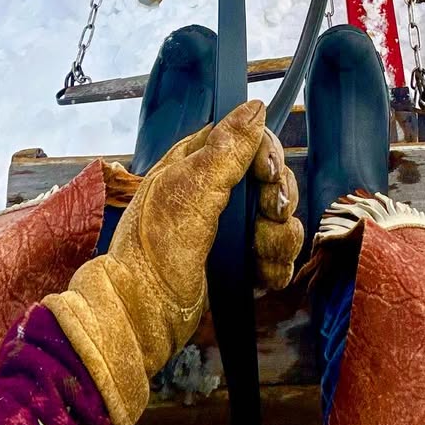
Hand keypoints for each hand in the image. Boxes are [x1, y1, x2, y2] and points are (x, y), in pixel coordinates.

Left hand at [44, 101, 302, 424]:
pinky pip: (277, 253)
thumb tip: (256, 107)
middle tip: (268, 218)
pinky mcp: (241, 262)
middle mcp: (217, 192)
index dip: (268, 156)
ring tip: (260, 258)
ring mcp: (230, 229)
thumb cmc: (155, 249)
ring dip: (279, 239)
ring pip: (281, 218)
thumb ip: (226, 149)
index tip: (268, 176)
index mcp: (198, 164)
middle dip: (278, 202)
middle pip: (274, 180)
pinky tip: (262, 277)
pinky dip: (276, 265)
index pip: (251, 141)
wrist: (143, 316)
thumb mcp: (190, 190)